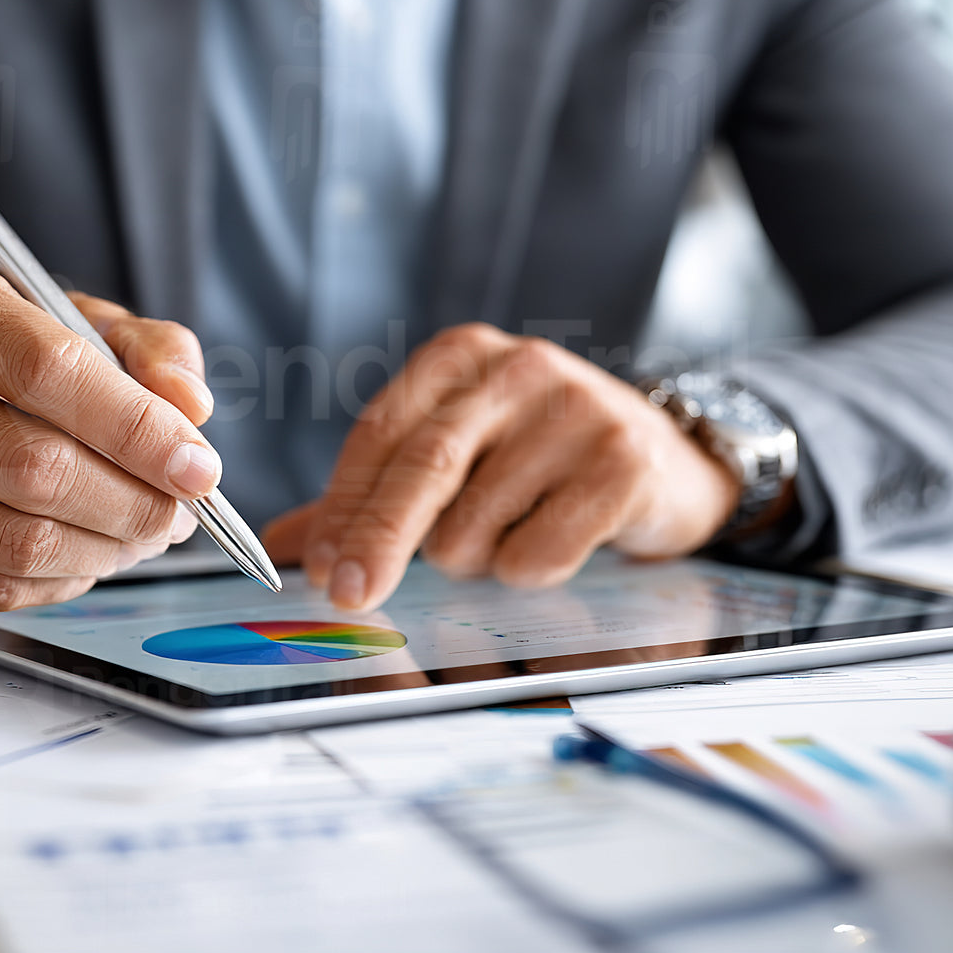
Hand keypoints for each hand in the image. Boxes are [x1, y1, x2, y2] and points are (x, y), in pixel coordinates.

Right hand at [0, 266, 219, 619]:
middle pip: (37, 467)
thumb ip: (149, 351)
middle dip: (135, 502)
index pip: (46, 367)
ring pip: (21, 541)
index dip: (136, 426)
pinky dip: (64, 579)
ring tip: (143, 531)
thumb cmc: (2, 371)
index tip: (198, 465)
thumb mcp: (79, 327)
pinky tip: (84, 551)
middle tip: (179, 511)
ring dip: (109, 549)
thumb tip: (189, 407)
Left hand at [262, 324, 741, 611]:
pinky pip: (539, 553)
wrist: (666, 459)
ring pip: (477, 525)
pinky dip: (530, 568)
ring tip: (511, 530)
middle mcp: (516, 369)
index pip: (380, 433)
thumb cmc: (537, 458)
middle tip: (348, 595)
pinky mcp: (622, 461)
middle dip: (378, 542)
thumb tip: (286, 545)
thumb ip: (370, 495)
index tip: (319, 564)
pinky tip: (559, 536)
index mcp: (459, 357)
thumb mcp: (454, 455)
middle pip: (423, 469)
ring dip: (475, 558)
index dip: (344, 505)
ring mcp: (576, 410)